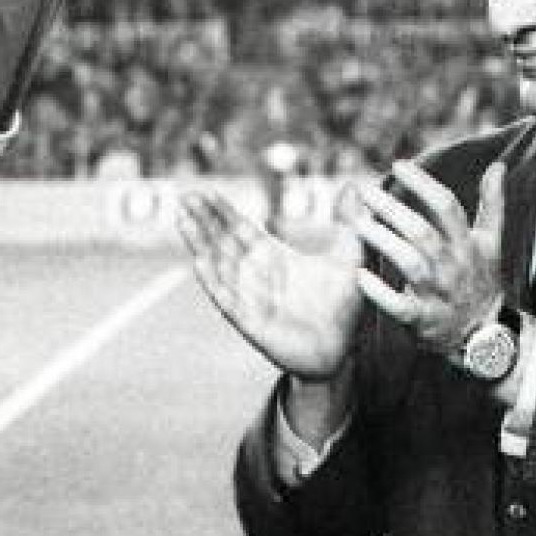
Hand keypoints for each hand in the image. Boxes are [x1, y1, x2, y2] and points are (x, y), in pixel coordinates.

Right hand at [177, 189, 366, 380]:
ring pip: (218, 265)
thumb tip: (351, 186)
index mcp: (274, 258)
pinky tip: (197, 262)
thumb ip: (349, 222)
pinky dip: (211, 281)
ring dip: (199, 243)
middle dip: (204, 220)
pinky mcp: (250, 322)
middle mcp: (256, 275)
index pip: (241, 229)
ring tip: (183, 220)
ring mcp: (250, 298)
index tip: (207, 192)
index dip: (224, 212)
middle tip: (186, 197)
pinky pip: (226, 299)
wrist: (343, 349)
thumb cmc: (344, 306)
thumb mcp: (349, 257)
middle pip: (222, 242)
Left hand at [353, 160, 505, 357]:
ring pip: (410, 263)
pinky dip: (380, 293)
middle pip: (423, 232)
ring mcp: (437, 293)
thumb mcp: (492, 243)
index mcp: (468, 244)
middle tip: (365, 190)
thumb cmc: (481, 281)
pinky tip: (359, 275)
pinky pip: (400, 306)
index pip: (447, 206)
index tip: (397, 165)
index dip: (423, 184)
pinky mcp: (422, 319)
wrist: (485, 335)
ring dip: (382, 241)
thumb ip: (492, 204)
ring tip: (356, 222)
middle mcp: (453, 266)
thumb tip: (498, 166)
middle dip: (393, 209)